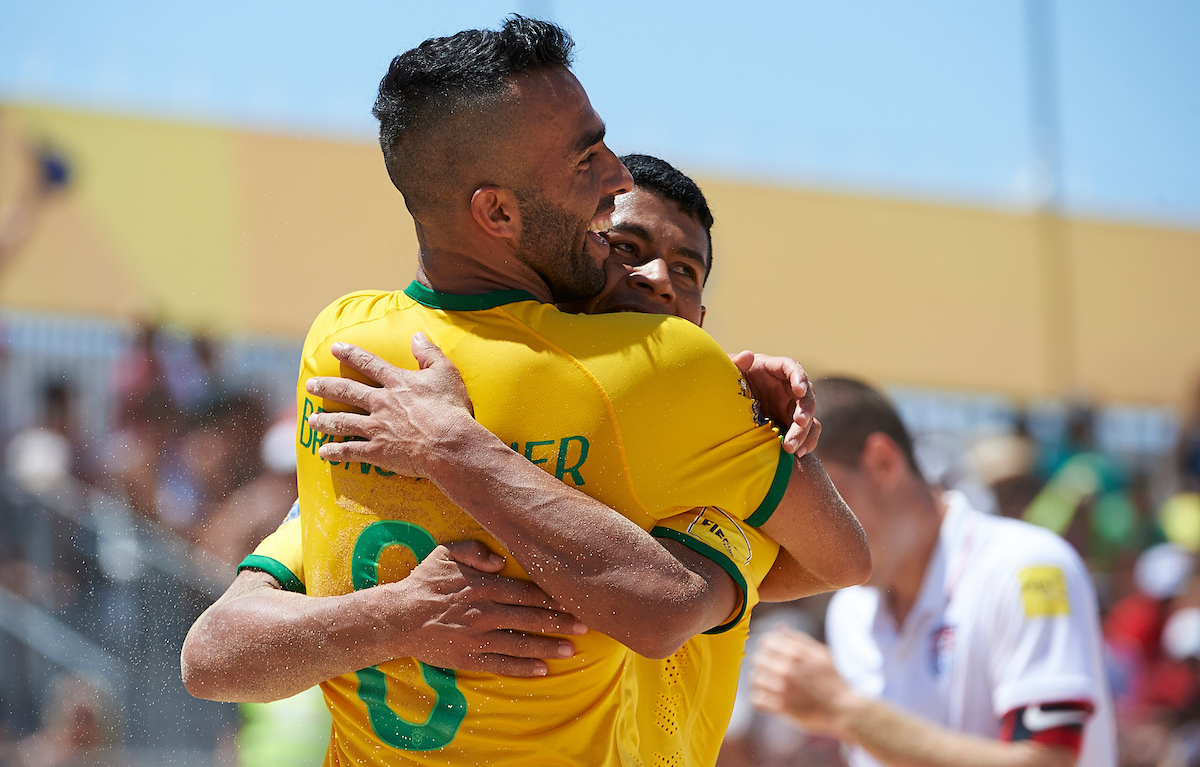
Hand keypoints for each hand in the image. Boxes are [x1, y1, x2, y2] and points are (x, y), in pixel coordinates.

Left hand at [305, 333, 475, 476]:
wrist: (450, 443)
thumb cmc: (451, 408)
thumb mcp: (446, 373)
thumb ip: (429, 353)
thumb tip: (417, 335)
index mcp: (397, 382)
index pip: (369, 363)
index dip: (351, 354)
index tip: (335, 348)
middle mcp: (381, 402)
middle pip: (347, 392)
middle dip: (326, 387)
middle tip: (309, 384)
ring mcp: (377, 427)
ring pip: (343, 421)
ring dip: (325, 420)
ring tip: (310, 420)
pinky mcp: (378, 451)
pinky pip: (351, 452)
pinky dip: (336, 452)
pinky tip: (323, 453)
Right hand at [385, 540, 587, 676]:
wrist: (397, 617)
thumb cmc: (424, 582)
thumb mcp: (446, 553)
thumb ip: (475, 550)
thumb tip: (501, 560)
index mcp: (484, 586)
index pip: (527, 592)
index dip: (553, 596)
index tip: (575, 598)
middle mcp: (485, 612)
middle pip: (531, 618)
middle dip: (560, 622)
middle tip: (586, 625)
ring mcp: (478, 638)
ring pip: (521, 643)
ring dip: (549, 646)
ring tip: (572, 650)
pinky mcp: (469, 658)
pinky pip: (502, 665)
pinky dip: (524, 668)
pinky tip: (543, 669)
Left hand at [730, 351, 818, 455]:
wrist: (727, 401)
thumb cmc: (730, 379)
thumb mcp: (729, 371)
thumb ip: (736, 363)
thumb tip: (747, 356)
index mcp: (775, 369)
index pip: (793, 368)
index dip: (799, 378)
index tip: (800, 390)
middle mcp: (789, 386)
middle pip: (806, 396)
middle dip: (806, 410)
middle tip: (799, 423)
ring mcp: (792, 405)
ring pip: (809, 418)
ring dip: (804, 433)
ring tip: (791, 449)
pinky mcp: (791, 423)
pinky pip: (807, 433)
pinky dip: (806, 443)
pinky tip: (797, 454)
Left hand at [751, 626, 858, 737]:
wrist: (844, 709)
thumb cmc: (834, 680)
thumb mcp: (821, 654)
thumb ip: (799, 640)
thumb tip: (779, 628)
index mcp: (796, 653)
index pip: (766, 642)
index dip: (767, 646)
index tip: (771, 653)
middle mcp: (786, 668)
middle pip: (758, 659)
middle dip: (762, 663)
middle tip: (769, 669)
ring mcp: (782, 688)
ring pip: (755, 679)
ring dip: (759, 681)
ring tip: (767, 684)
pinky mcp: (781, 707)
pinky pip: (757, 699)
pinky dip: (759, 698)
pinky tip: (767, 698)